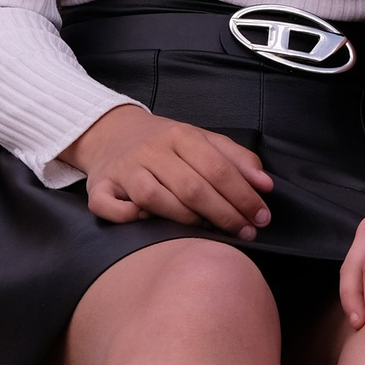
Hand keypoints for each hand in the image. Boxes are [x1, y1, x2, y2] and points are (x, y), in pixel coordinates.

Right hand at [70, 103, 272, 236]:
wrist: (112, 131)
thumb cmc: (166, 144)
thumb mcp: (203, 141)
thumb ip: (237, 159)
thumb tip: (265, 185)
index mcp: (181, 135)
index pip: (218, 169)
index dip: (244, 196)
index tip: (261, 218)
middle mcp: (152, 150)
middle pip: (191, 187)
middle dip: (224, 214)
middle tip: (244, 233)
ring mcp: (125, 169)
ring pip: (154, 197)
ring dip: (184, 219)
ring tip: (206, 230)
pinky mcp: (99, 186)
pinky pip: (107, 205)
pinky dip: (126, 215)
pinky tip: (146, 221)